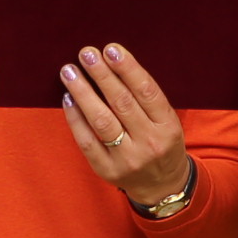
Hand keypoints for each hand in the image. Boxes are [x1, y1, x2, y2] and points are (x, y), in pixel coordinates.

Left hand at [56, 44, 198, 209]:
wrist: (164, 188)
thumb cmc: (162, 144)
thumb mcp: (167, 121)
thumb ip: (146, 98)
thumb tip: (113, 63)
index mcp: (168, 126)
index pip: (147, 92)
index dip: (128, 68)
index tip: (111, 49)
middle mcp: (149, 143)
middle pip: (122, 103)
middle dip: (101, 74)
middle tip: (86, 53)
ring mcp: (128, 159)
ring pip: (102, 121)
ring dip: (83, 92)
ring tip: (69, 71)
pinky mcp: (107, 170)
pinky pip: (87, 141)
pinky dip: (76, 118)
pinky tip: (68, 99)